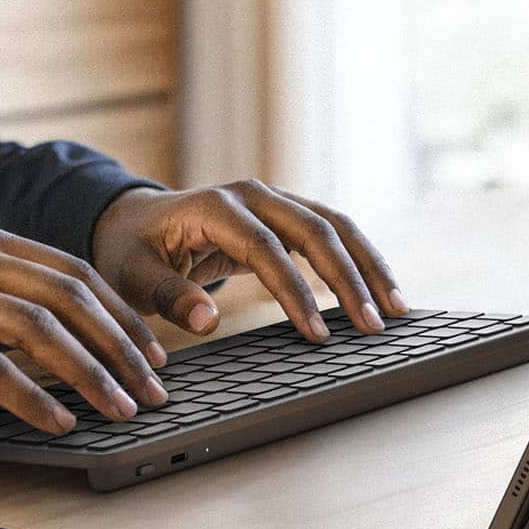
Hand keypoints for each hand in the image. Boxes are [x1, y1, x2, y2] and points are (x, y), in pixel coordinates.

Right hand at [0, 224, 170, 432]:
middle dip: (123, 346)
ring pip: (43, 330)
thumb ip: (0, 300)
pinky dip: (35, 398)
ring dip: (92, 374)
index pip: (75, 272)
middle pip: (71, 297)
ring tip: (122, 408)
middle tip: (154, 387)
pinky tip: (60, 422)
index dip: (122, 314)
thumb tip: (68, 341)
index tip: (154, 352)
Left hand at [90, 180, 405, 342]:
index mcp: (214, 207)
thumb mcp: (133, 278)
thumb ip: (169, 297)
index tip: (319, 334)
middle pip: (315, 229)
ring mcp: (272, 200)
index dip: (296, 291)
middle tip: (375, 326)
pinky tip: (379, 291)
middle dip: (350, 278)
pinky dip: (358, 259)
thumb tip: (208, 321)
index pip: (267, 249)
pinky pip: (331, 232)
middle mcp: (251, 195)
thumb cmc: (131, 252)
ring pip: (334, 225)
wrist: (133, 222)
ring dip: (367, 265)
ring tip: (396, 309)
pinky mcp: (284, 215)